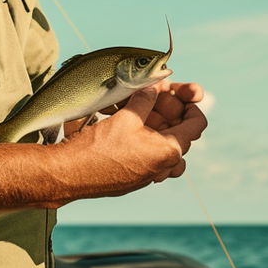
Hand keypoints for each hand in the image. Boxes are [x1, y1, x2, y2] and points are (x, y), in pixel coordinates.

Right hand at [57, 84, 206, 197]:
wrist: (70, 175)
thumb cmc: (99, 148)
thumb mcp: (126, 116)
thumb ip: (145, 99)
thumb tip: (154, 87)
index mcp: (169, 151)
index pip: (197, 124)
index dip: (192, 104)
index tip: (182, 93)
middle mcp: (164, 167)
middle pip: (182, 136)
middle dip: (172, 115)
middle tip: (157, 99)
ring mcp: (149, 176)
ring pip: (167, 150)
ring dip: (160, 131)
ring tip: (145, 115)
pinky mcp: (133, 180)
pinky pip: (149, 159)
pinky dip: (145, 143)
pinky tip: (129, 130)